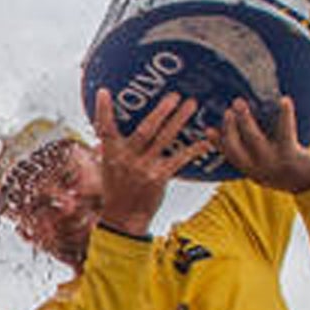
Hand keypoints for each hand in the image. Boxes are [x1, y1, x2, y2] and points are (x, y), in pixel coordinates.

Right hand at [91, 88, 209, 234]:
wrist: (123, 218)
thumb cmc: (116, 191)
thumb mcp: (107, 167)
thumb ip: (108, 148)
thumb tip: (103, 131)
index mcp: (112, 154)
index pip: (105, 129)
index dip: (103, 111)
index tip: (103, 92)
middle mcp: (127, 159)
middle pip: (145, 130)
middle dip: (160, 111)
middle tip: (174, 96)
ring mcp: (144, 168)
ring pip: (164, 139)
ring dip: (179, 120)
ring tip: (191, 104)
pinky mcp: (159, 177)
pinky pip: (179, 159)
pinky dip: (193, 149)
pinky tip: (206, 141)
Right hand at [215, 98, 309, 192]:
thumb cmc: (295, 174)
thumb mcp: (270, 170)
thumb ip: (258, 157)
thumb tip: (248, 132)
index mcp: (252, 171)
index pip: (230, 155)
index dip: (217, 143)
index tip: (208, 129)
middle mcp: (259, 168)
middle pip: (236, 147)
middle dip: (229, 128)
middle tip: (227, 110)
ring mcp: (274, 162)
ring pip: (253, 139)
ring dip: (244, 120)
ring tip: (240, 104)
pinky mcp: (290, 155)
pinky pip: (284, 131)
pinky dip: (284, 115)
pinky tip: (284, 101)